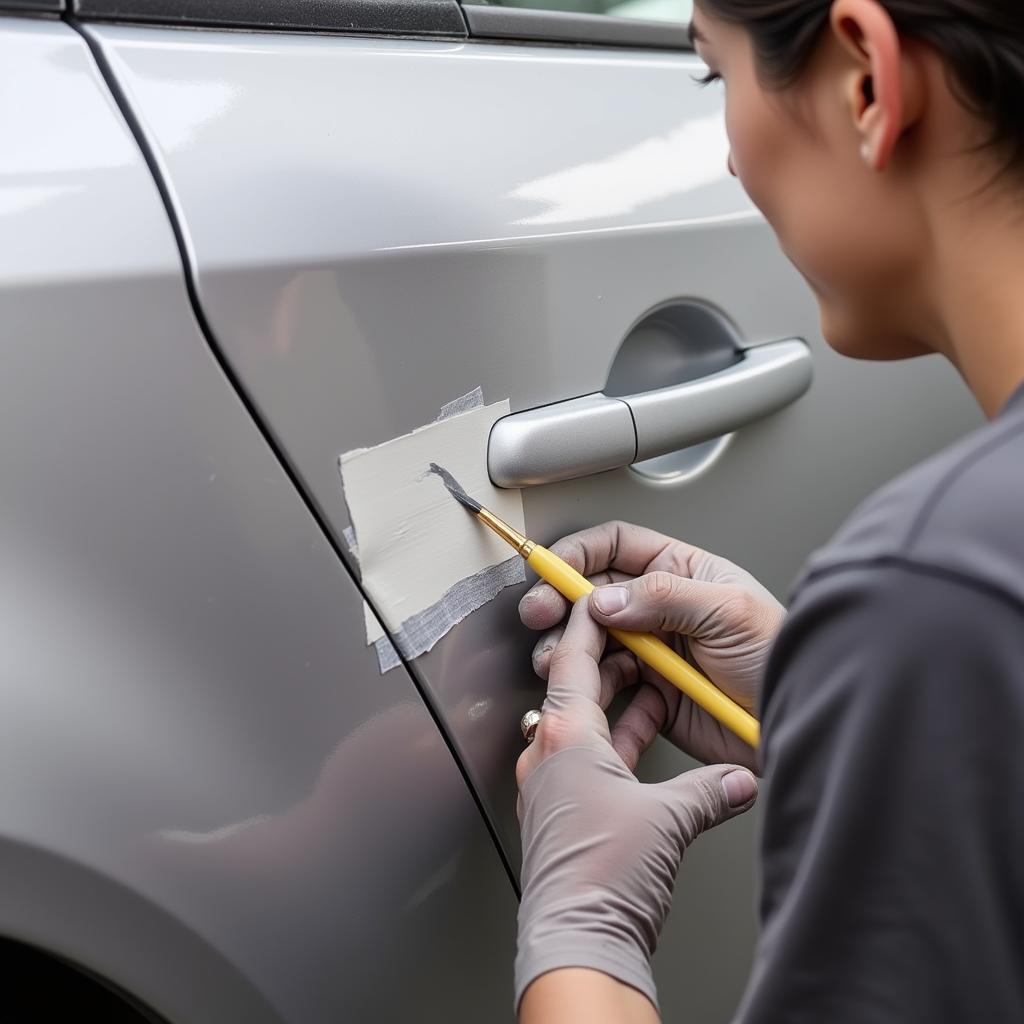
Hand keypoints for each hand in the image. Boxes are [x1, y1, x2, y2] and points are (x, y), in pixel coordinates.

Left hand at [515, 599, 757, 1013]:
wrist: (578, 942)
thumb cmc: (602, 877)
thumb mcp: (668, 818)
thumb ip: (708, 789)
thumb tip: (736, 780)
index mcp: (566, 734)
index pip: (575, 657)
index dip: (592, 622)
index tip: (600, 596)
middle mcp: (550, 752)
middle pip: (579, 687)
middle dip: (613, 663)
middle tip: (643, 643)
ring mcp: (555, 784)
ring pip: (588, 724)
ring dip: (620, 704)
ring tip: (655, 689)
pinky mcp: (565, 812)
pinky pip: (592, 759)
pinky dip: (619, 744)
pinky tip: (646, 748)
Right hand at [519, 521, 784, 770]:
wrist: (796, 722)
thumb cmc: (781, 656)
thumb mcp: (728, 612)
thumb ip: (664, 598)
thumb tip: (605, 598)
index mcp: (680, 572)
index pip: (616, 547)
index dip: (579, 553)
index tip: (549, 568)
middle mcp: (660, 607)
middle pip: (593, 593)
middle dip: (560, 601)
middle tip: (541, 614)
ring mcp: (653, 650)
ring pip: (591, 640)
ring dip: (568, 646)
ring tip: (558, 658)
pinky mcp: (650, 692)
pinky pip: (605, 683)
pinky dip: (588, 686)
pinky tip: (588, 690)